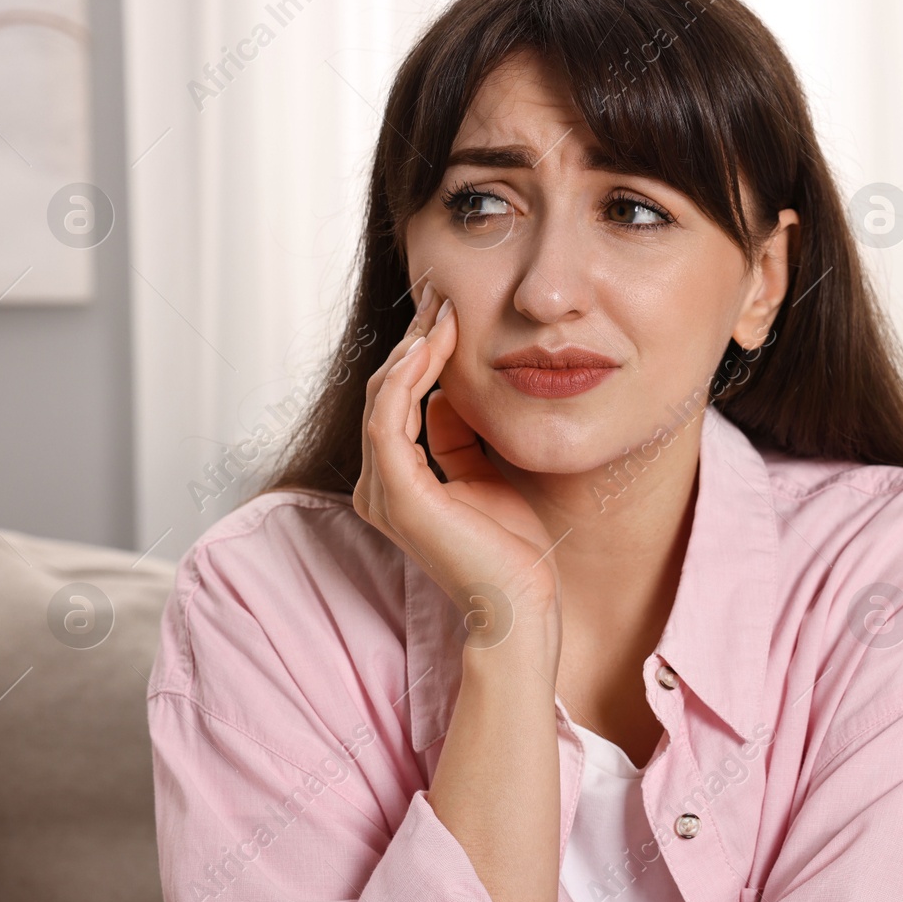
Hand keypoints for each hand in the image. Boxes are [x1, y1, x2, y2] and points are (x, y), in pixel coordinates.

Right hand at [354, 282, 560, 650]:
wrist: (522, 605)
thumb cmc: (512, 550)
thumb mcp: (484, 476)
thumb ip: (457, 439)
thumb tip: (446, 395)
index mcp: (397, 484)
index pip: (397, 401)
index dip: (417, 353)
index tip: (444, 311)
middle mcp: (380, 487)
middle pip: (385, 392)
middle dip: (412, 340)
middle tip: (438, 295)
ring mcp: (384, 492)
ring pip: (383, 397)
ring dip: (411, 349)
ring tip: (440, 312)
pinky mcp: (400, 495)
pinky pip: (391, 419)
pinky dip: (409, 378)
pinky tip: (432, 348)